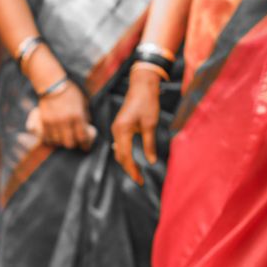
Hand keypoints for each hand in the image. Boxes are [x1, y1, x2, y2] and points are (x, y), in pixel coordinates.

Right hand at [26, 82, 94, 150]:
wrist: (52, 84)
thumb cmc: (69, 92)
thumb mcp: (82, 102)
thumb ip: (84, 115)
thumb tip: (86, 127)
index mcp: (77, 116)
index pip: (82, 137)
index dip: (85, 145)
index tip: (86, 147)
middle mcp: (65, 121)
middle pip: (69, 143)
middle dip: (73, 144)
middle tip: (74, 142)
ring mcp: (53, 122)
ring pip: (57, 142)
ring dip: (61, 142)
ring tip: (63, 139)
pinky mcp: (44, 122)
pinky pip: (47, 137)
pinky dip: (51, 140)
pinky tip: (54, 138)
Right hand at [110, 65, 161, 184]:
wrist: (142, 85)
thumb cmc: (147, 102)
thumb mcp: (150, 125)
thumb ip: (149, 144)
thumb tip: (151, 161)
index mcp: (122, 130)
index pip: (125, 156)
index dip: (132, 170)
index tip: (140, 181)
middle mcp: (116, 130)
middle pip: (119, 156)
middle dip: (129, 169)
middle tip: (140, 180)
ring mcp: (116, 128)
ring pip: (118, 151)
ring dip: (126, 163)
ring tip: (137, 173)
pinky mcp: (119, 126)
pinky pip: (119, 144)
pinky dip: (125, 154)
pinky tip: (132, 160)